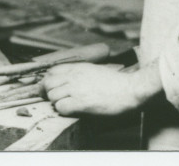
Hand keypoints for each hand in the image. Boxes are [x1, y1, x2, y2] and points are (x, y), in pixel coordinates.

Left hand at [40, 61, 160, 116]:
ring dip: (57, 102)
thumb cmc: (117, 82)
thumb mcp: (95, 70)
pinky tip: (72, 111)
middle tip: (54, 99)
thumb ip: (80, 73)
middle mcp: (74, 77)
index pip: (52, 71)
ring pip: (52, 96)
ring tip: (66, 105)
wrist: (131, 89)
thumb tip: (69, 79)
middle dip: (48, 93)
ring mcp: (77, 89)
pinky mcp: (82, 103)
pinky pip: (61, 107)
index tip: (50, 88)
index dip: (48, 81)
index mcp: (78, 68)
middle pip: (48, 83)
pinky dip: (63, 110)